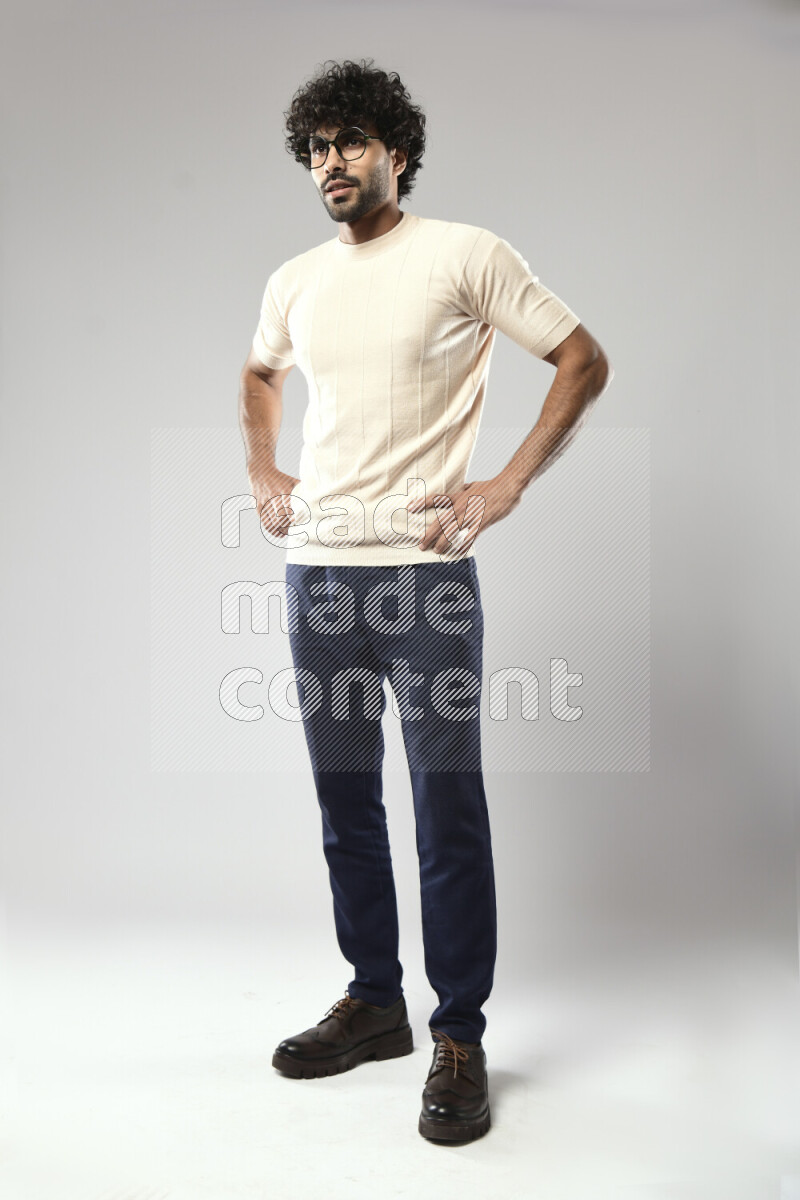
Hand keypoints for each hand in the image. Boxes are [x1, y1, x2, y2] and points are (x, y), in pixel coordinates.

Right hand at [249, 468, 299, 538]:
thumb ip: (303, 489)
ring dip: (280, 531)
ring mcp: (265, 503)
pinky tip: (278, 533)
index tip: (297, 522)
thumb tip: (318, 495)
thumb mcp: (292, 481)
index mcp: (283, 491)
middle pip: (280, 517)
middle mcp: (273, 497)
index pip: (288, 507)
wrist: (261, 472)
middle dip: (287, 526)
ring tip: (287, 533)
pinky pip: (264, 522)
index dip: (292, 517)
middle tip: (295, 530)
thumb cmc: (281, 478)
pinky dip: (272, 530)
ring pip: (272, 522)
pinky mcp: (258, 507)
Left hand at [406, 475, 522, 555]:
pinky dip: (463, 546)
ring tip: (436, 551)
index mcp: (458, 496)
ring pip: (452, 532)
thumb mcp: (473, 485)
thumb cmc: (492, 486)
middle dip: (429, 535)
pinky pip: (470, 537)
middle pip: (441, 522)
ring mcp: (471, 516)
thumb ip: (463, 490)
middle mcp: (461, 507)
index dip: (422, 503)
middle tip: (421, 545)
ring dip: (443, 543)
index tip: (410, 507)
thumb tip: (459, 490)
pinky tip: (458, 553)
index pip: (437, 499)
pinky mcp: (482, 523)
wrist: (508, 486)